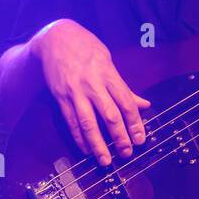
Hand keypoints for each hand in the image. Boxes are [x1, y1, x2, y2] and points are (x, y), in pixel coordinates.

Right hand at [30, 19, 150, 165]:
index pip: (125, 103)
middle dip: (119, 137)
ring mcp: (74, 92)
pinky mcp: (60, 97)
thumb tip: (144, 104)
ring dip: (97, 144)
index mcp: (107, 74)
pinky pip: (70, 121)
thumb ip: (124, 87)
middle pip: (109, 115)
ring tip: (105, 160)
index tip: (140, 138)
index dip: (135, 123)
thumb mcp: (108, 61)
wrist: (54, 38)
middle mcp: (92, 84)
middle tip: (127, 153)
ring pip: (88, 122)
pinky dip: (78, 137)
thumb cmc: (85, 47)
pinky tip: (85, 149)